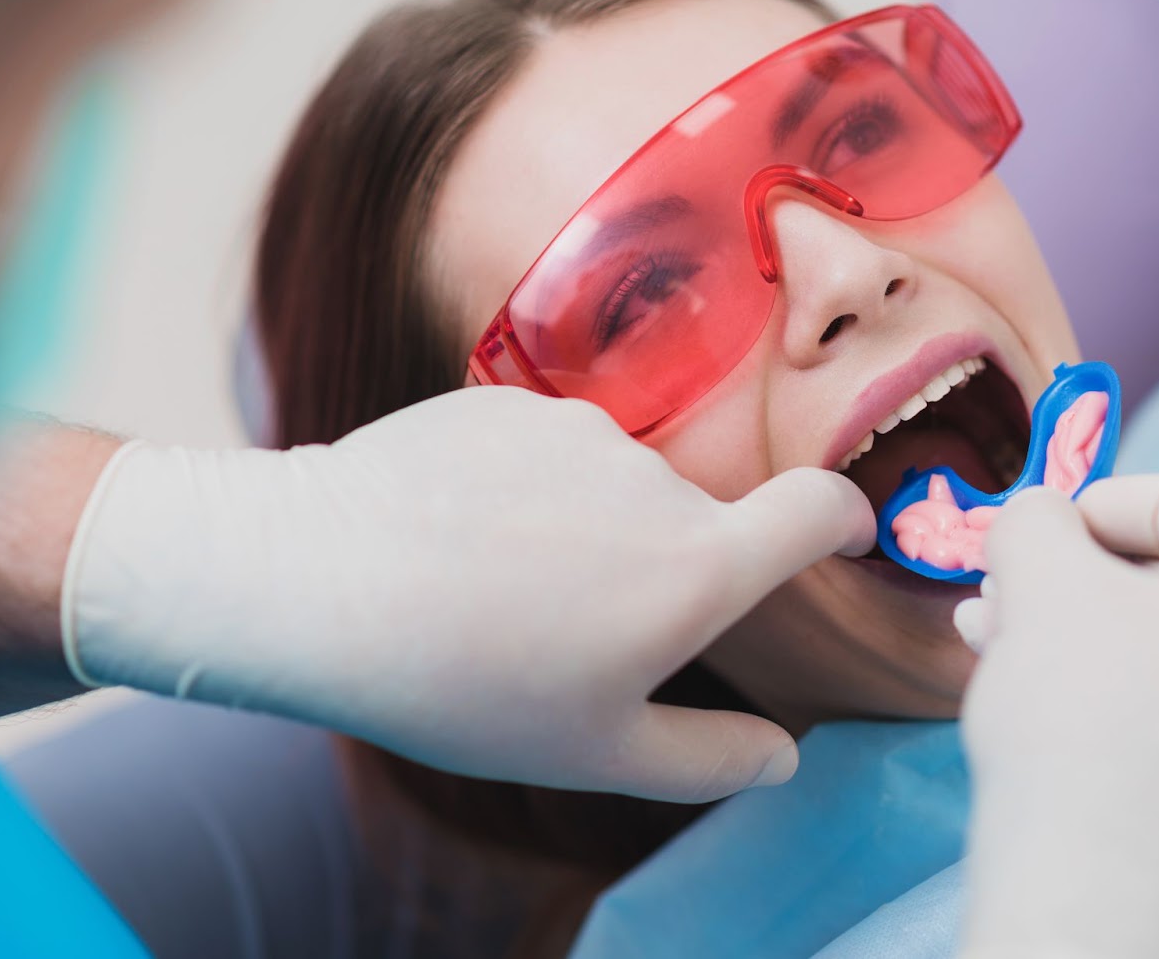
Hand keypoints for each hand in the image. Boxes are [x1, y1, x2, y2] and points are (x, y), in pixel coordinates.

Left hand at [60, 386, 873, 801]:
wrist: (315, 583)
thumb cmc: (465, 685)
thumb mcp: (597, 751)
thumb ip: (712, 757)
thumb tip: (784, 755)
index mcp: (697, 566)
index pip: (819, 509)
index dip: (844, 521)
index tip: (836, 536)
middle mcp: (654, 479)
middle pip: (692, 518)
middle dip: (660, 567)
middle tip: (570, 630)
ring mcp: (576, 428)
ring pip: (612, 484)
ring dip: (584, 527)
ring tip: (495, 587)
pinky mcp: (504, 401)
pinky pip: (540, 448)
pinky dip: (522, 489)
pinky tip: (456, 537)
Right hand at [955, 475, 1158, 958]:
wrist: (1094, 892)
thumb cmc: (1083, 714)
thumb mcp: (1040, 576)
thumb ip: (1036, 520)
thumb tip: (1038, 520)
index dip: (1137, 496)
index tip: (1059, 525)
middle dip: (1089, 574)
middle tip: (1010, 585)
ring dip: (1085, 633)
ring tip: (993, 640)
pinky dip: (1111, 697)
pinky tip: (1032, 705)